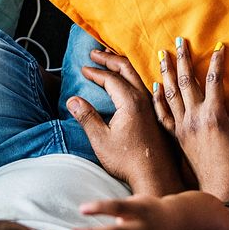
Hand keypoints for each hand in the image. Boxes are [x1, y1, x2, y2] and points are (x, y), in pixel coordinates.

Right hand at [67, 50, 181, 194]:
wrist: (155, 176)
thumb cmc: (127, 160)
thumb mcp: (101, 140)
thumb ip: (87, 117)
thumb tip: (72, 100)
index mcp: (130, 102)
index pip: (111, 78)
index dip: (96, 72)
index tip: (83, 68)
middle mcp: (144, 99)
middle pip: (126, 69)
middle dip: (109, 58)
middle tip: (95, 53)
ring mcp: (152, 106)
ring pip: (137, 76)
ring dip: (121, 65)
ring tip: (110, 60)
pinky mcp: (156, 114)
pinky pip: (144, 86)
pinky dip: (132, 77)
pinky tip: (131, 82)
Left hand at [152, 39, 228, 203]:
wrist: (220, 193)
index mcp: (214, 116)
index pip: (213, 80)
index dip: (217, 61)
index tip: (220, 46)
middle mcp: (194, 118)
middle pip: (186, 81)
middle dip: (183, 58)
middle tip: (179, 40)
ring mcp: (183, 127)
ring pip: (170, 93)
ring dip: (166, 72)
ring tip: (162, 54)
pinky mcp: (177, 137)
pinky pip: (163, 114)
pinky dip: (158, 97)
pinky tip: (155, 85)